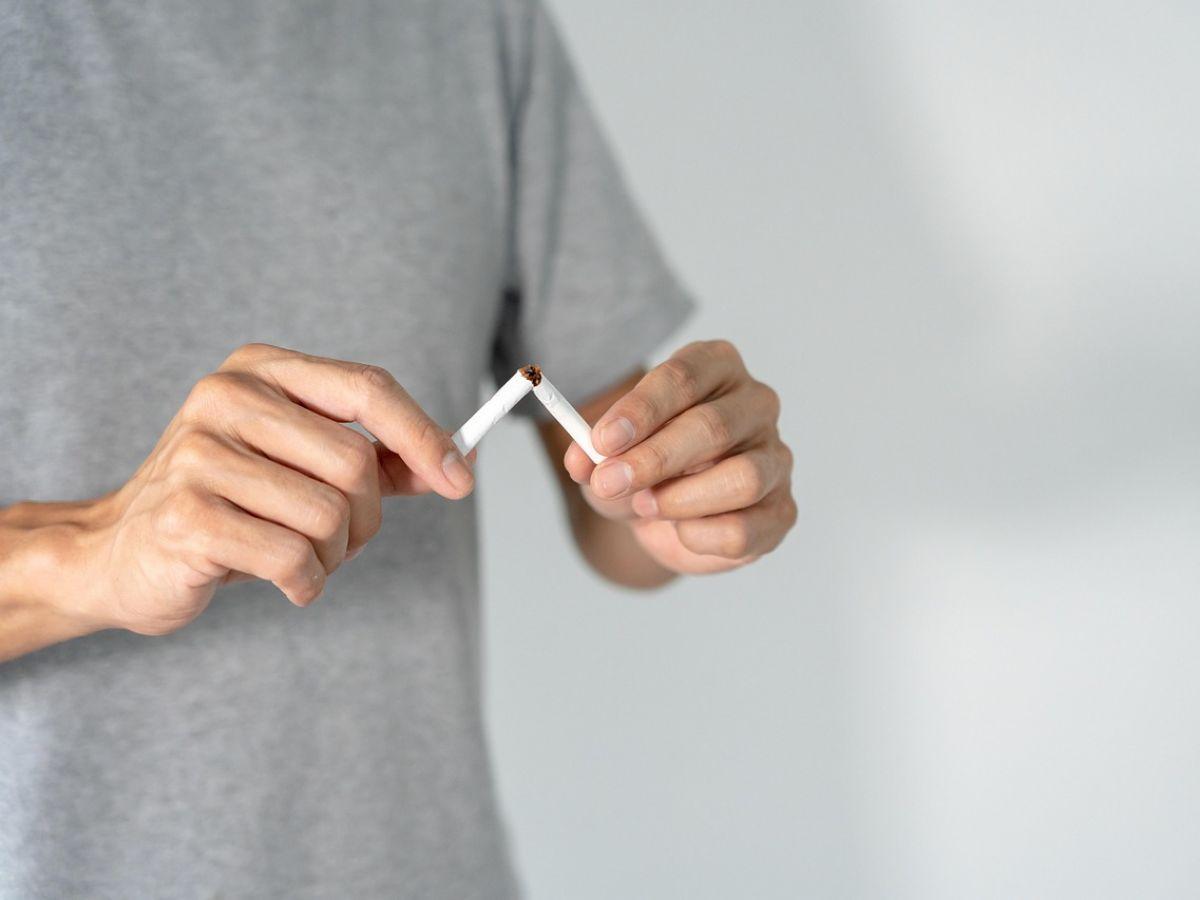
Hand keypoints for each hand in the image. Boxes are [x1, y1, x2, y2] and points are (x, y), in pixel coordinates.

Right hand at [51, 343, 473, 636]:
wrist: (117, 556)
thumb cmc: (227, 507)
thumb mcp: (300, 468)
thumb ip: (376, 460)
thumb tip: (458, 461)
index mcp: (261, 371)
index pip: (368, 387)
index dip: (424, 435)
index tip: (461, 480)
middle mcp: (227, 398)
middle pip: (354, 461)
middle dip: (367, 519)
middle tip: (342, 544)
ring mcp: (199, 453)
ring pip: (329, 514)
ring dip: (335, 557)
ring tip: (300, 560)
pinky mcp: (187, 515)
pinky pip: (293, 557)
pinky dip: (306, 583)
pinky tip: (284, 583)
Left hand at [563, 340, 794, 574]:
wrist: (662, 511)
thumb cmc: (642, 465)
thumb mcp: (606, 454)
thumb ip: (592, 454)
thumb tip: (583, 462)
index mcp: (716, 367)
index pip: (684, 377)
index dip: (641, 409)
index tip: (602, 440)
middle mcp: (755, 404)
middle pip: (713, 426)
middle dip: (654, 459)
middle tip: (609, 482)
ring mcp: (775, 457)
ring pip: (743, 478)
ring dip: (681, 499)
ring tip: (645, 506)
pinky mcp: (781, 510)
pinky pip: (745, 529)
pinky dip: (700, 537)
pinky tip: (680, 530)